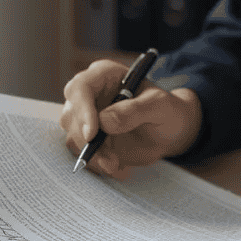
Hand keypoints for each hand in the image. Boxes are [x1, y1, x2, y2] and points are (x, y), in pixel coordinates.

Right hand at [59, 59, 202, 177]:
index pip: (80, 87)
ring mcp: (87, 116)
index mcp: (104, 75)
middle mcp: (90, 94)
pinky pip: (81, 150)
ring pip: (73, 135)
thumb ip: (135, 110)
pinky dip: (96, 161)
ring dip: (93, 153)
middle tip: (109, 157)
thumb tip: (105, 121)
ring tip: (116, 162)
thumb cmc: (168, 111)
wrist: (169, 132)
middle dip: (86, 138)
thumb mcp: (160, 106)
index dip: (82, 109)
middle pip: (71, 113)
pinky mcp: (89, 137)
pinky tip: (116, 165)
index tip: (92, 133)